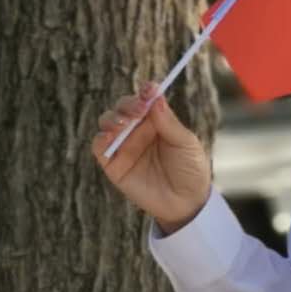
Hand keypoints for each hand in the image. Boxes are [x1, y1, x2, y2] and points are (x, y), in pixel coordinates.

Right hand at [92, 81, 211, 234]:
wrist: (186, 202)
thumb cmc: (190, 169)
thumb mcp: (186, 143)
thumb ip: (169, 123)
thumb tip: (156, 98)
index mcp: (158, 120)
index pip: (147, 99)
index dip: (146, 91)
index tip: (149, 88)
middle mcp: (139, 130)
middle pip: (124, 107)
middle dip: (128, 104)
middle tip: (139, 110)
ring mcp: (125, 146)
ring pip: (108, 122)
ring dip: (112, 118)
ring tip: (123, 123)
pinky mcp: (113, 165)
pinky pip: (99, 147)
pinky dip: (100, 139)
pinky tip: (109, 137)